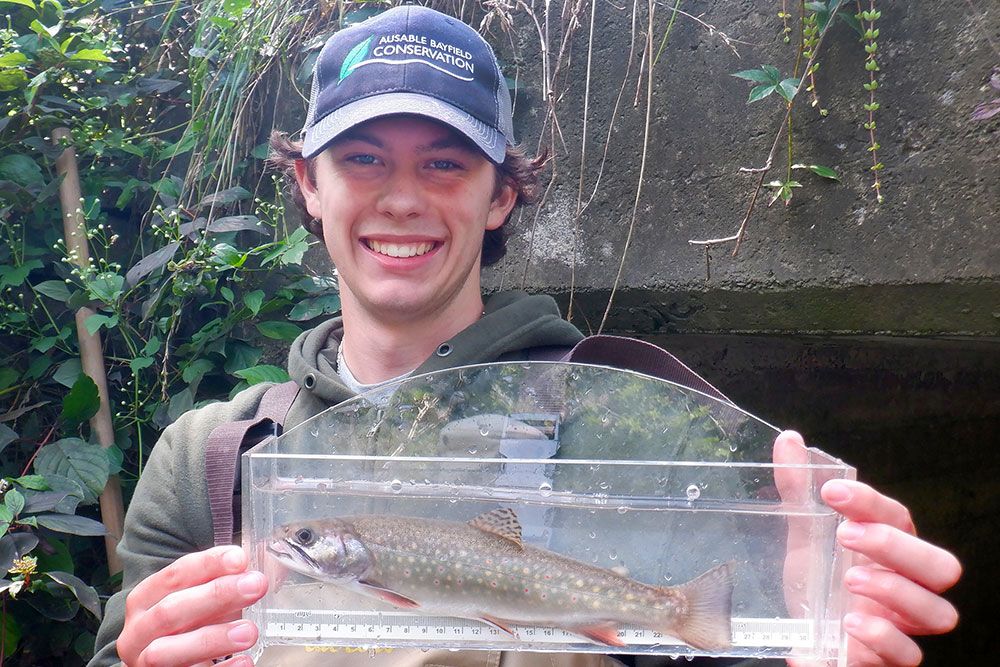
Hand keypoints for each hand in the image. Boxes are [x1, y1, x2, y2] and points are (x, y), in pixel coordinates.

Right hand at [116, 545, 267, 666]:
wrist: (166, 664)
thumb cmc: (183, 626)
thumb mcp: (193, 600)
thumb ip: (216, 585)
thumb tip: (252, 574)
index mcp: (144, 600)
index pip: (173, 576)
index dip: (207, 565)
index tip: (240, 559)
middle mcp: (139, 631)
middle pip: (170, 611)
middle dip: (216, 596)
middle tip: (255, 585)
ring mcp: (146, 662)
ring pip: (167, 652)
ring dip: (213, 639)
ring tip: (250, 631)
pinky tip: (244, 661)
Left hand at [773, 431, 960, 666]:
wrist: (804, 636)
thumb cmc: (817, 583)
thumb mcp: (803, 536)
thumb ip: (797, 490)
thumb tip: (788, 439)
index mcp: (891, 549)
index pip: (900, 518)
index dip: (872, 503)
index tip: (832, 492)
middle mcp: (908, 586)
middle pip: (940, 566)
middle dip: (896, 547)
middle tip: (845, 536)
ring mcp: (905, 626)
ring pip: (939, 613)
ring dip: (896, 593)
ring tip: (850, 580)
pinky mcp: (891, 659)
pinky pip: (909, 655)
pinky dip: (883, 638)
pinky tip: (851, 621)